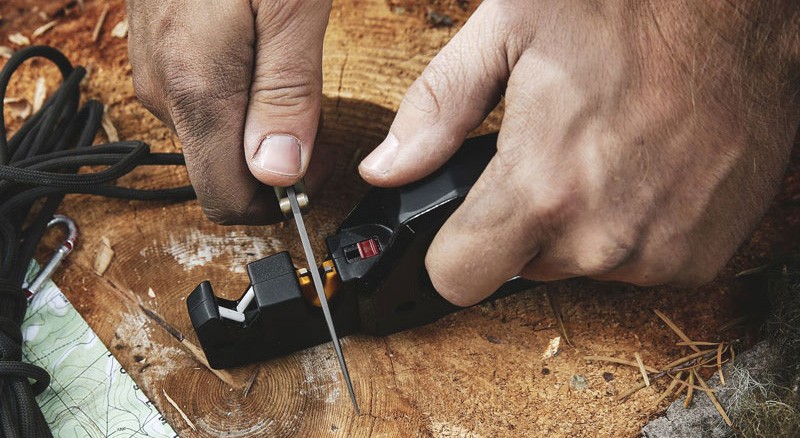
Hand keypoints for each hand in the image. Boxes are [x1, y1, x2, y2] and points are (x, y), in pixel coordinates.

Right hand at [127, 0, 331, 223]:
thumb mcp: (290, 9)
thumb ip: (285, 93)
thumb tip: (279, 173)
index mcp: (198, 91)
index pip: (228, 199)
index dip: (280, 201)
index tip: (319, 169)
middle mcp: (166, 94)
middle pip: (225, 171)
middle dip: (278, 161)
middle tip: (319, 116)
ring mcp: (157, 76)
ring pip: (215, 139)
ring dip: (261, 129)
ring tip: (292, 74)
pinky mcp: (159, 59)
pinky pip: (201, 107)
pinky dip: (240, 101)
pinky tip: (262, 58)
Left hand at [360, 0, 799, 304]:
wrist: (746, 4)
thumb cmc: (636, 2)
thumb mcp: (511, 30)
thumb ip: (438, 110)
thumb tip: (387, 169)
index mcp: (544, 187)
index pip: (457, 279)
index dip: (446, 251)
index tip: (456, 227)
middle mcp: (603, 237)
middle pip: (520, 267)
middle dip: (521, 221)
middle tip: (548, 154)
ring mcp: (659, 251)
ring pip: (579, 265)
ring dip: (580, 222)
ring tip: (602, 150)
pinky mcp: (701, 253)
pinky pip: (636, 261)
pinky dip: (631, 225)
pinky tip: (643, 168)